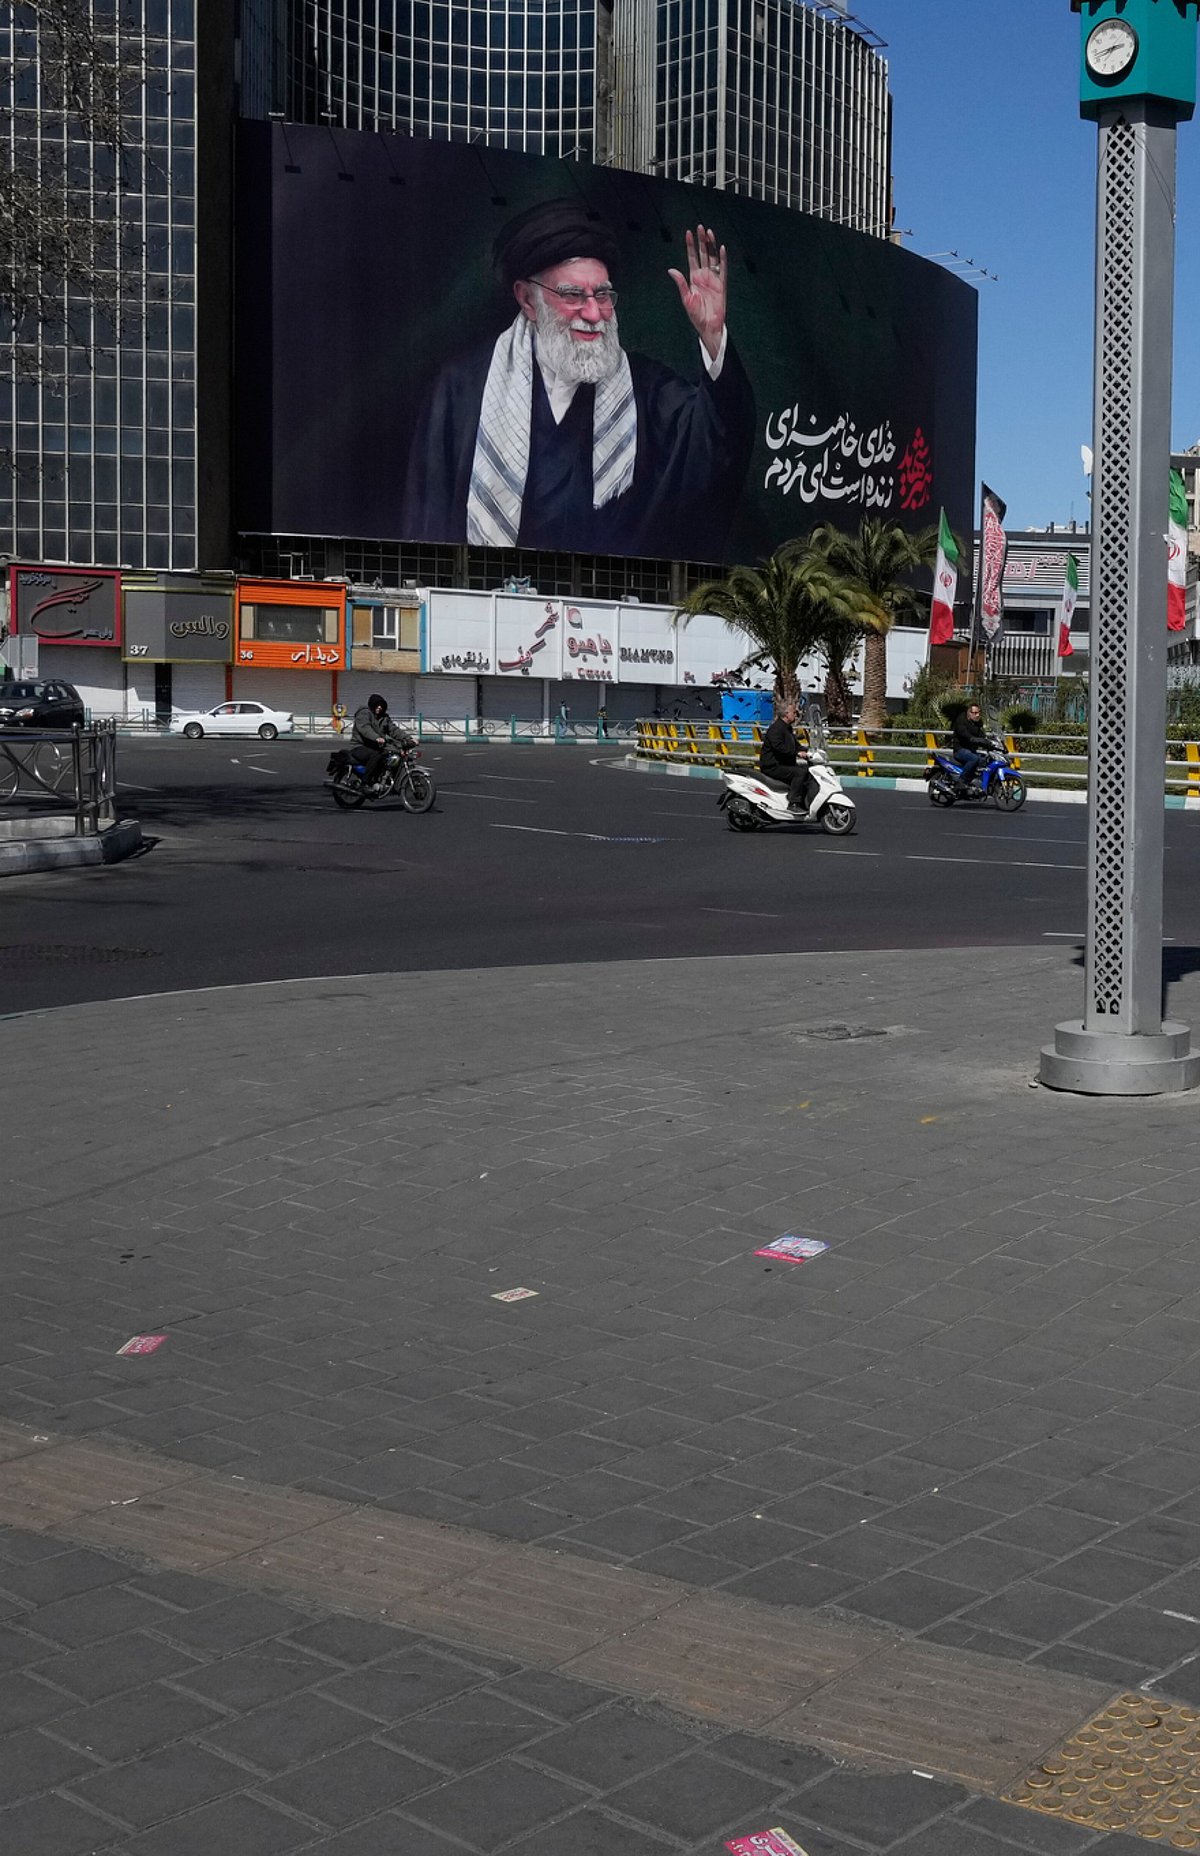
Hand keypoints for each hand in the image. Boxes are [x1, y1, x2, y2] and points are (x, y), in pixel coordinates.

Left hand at [667, 225, 726, 363]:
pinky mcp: (722, 284)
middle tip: (700, 227)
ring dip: (711, 245)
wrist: (708, 326)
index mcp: (694, 278)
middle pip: (703, 254)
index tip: (688, 233)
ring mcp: (713, 279)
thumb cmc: (696, 315)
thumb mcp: (686, 299)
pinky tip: (721, 248)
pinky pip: (723, 269)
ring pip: (712, 258)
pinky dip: (722, 259)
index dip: (690, 245)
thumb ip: (681, 283)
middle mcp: (704, 276)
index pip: (692, 258)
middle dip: (701, 241)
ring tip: (709, 233)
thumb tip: (671, 270)